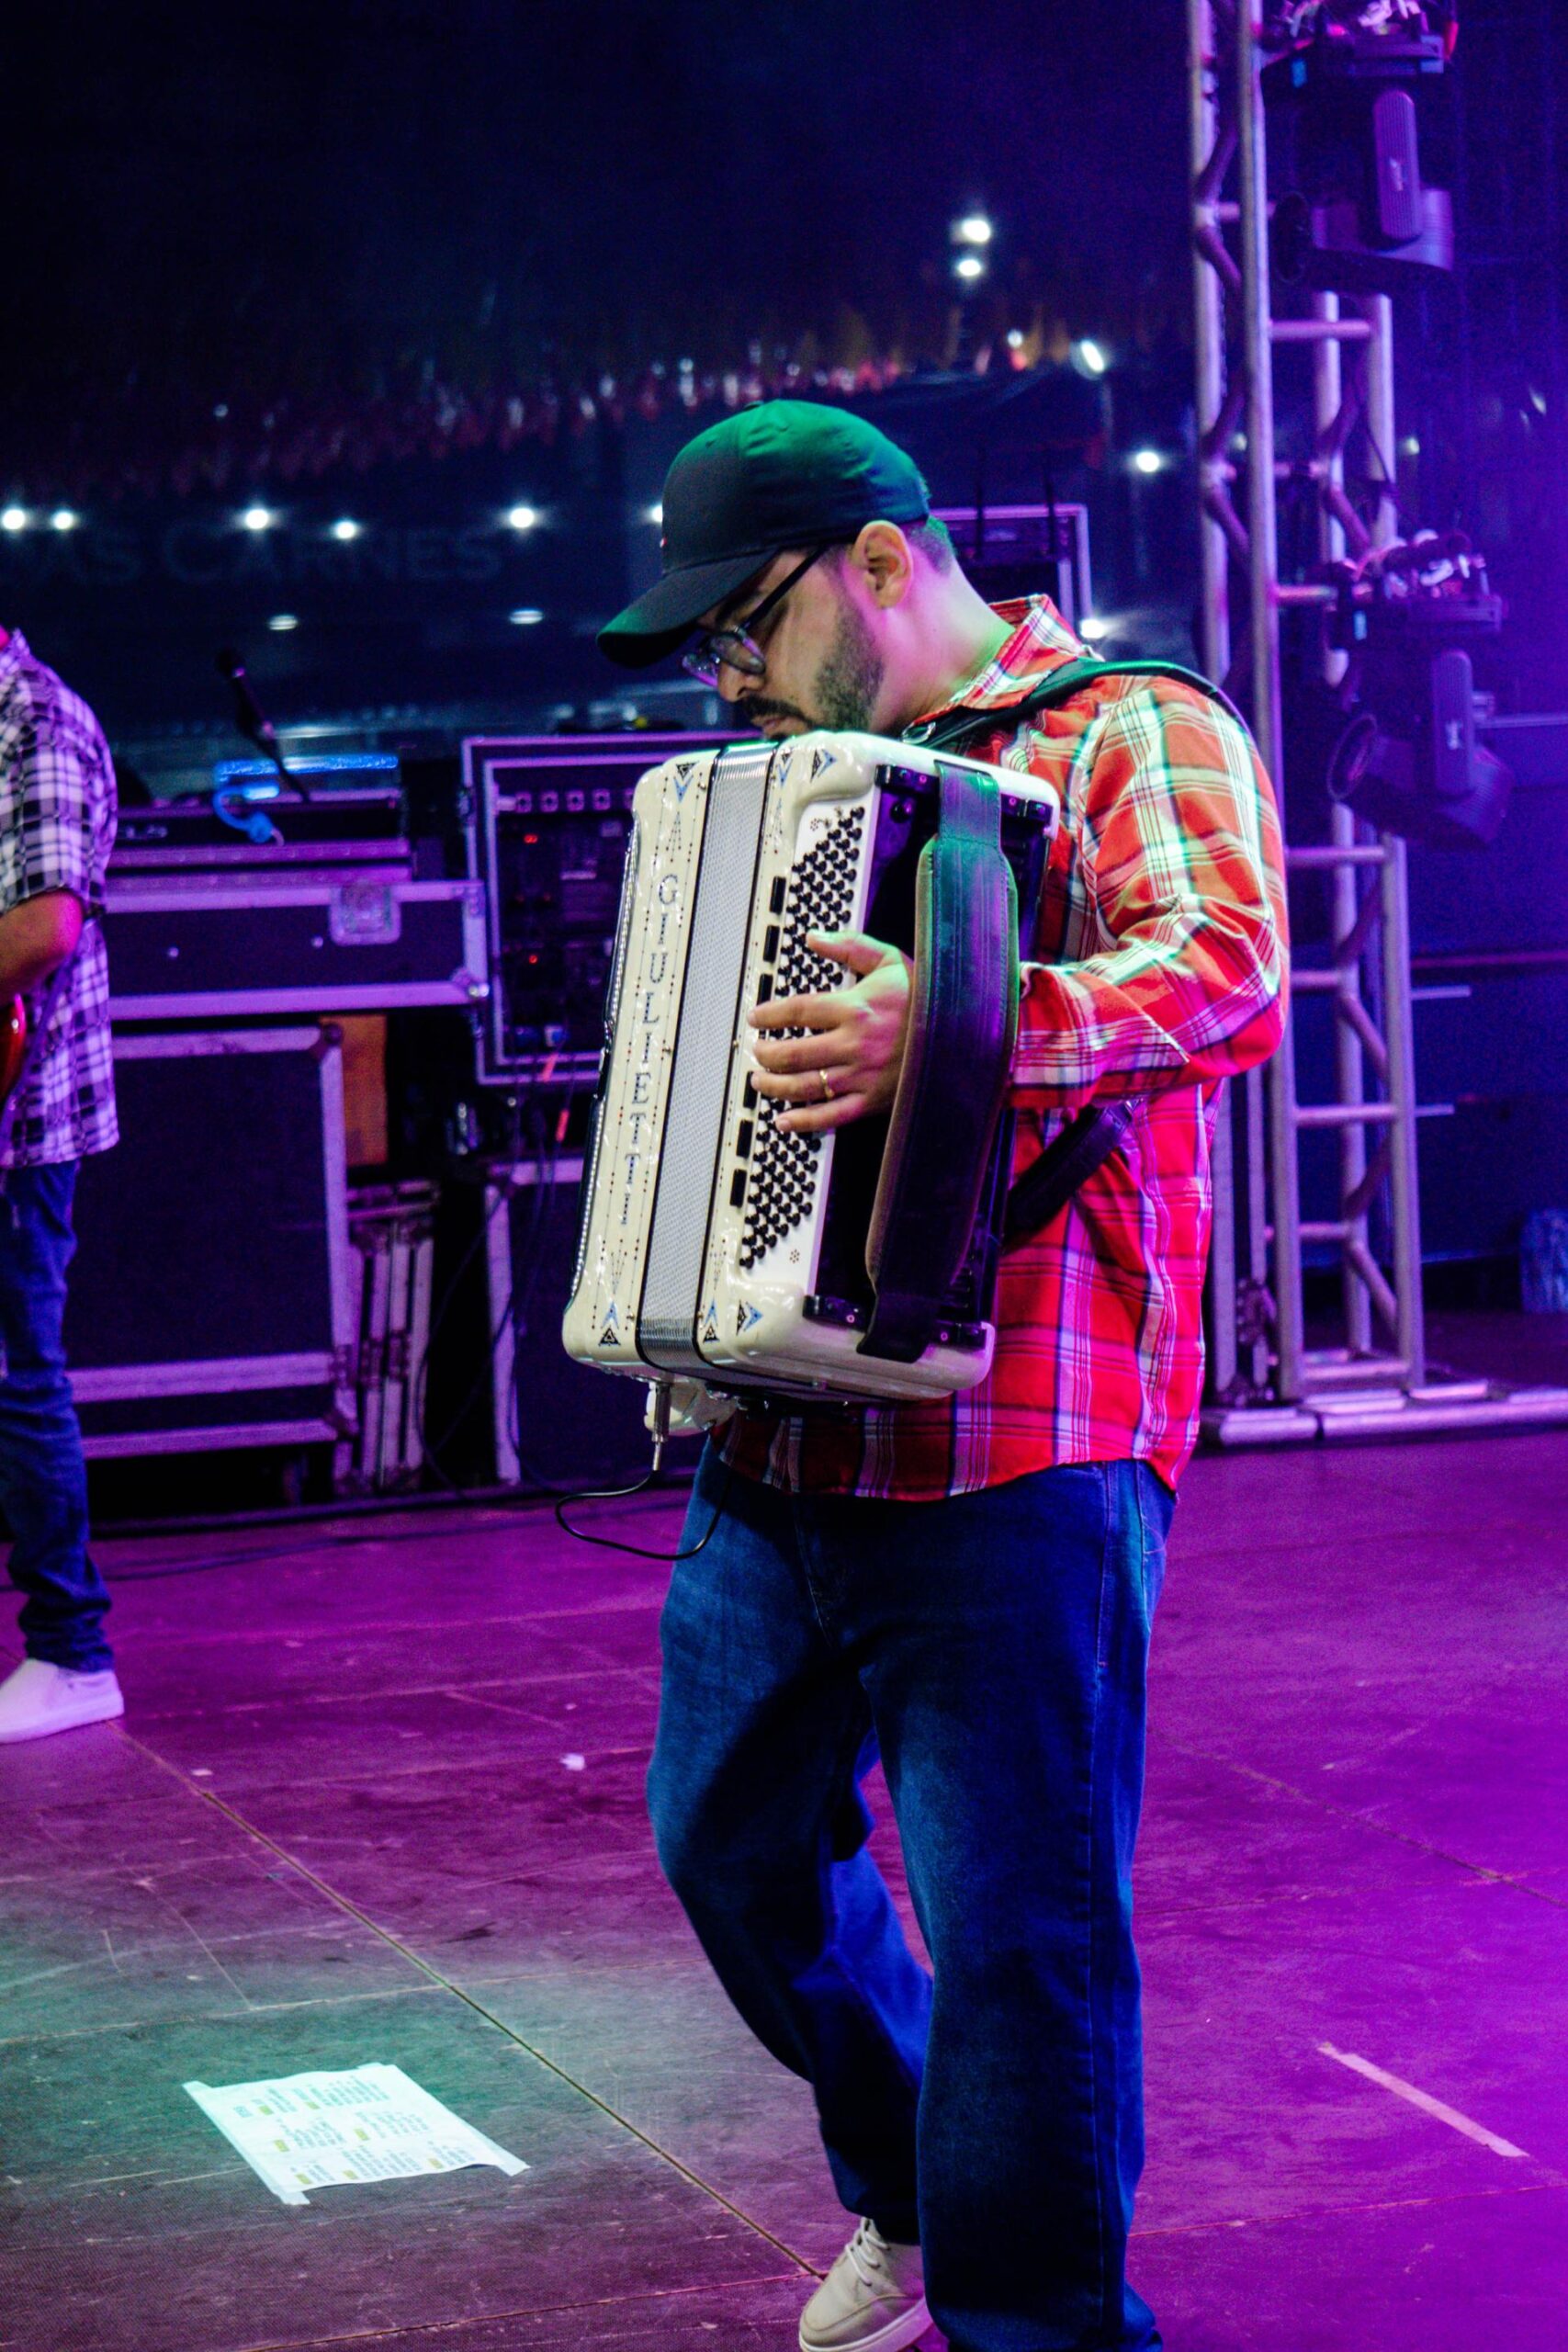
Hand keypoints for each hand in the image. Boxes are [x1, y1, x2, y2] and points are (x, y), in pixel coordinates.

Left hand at [748, 931, 913, 1132]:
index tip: (756, 1017)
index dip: (769, 1015)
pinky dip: (804, 1121)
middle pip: (793, 1053)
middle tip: (756, 1050)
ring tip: (760, 1080)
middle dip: (766, 1054)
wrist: (966, 1036)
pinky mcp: (873, 1101)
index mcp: (856, 1008)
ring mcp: (862, 1076)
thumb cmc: (927, 998)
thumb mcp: (891, 961)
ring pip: (805, 1086)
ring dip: (774, 1085)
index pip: (797, 1011)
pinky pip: (831, 1116)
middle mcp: (855, 1045)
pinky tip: (784, 1120)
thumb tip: (814, 937)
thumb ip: (850, 947)